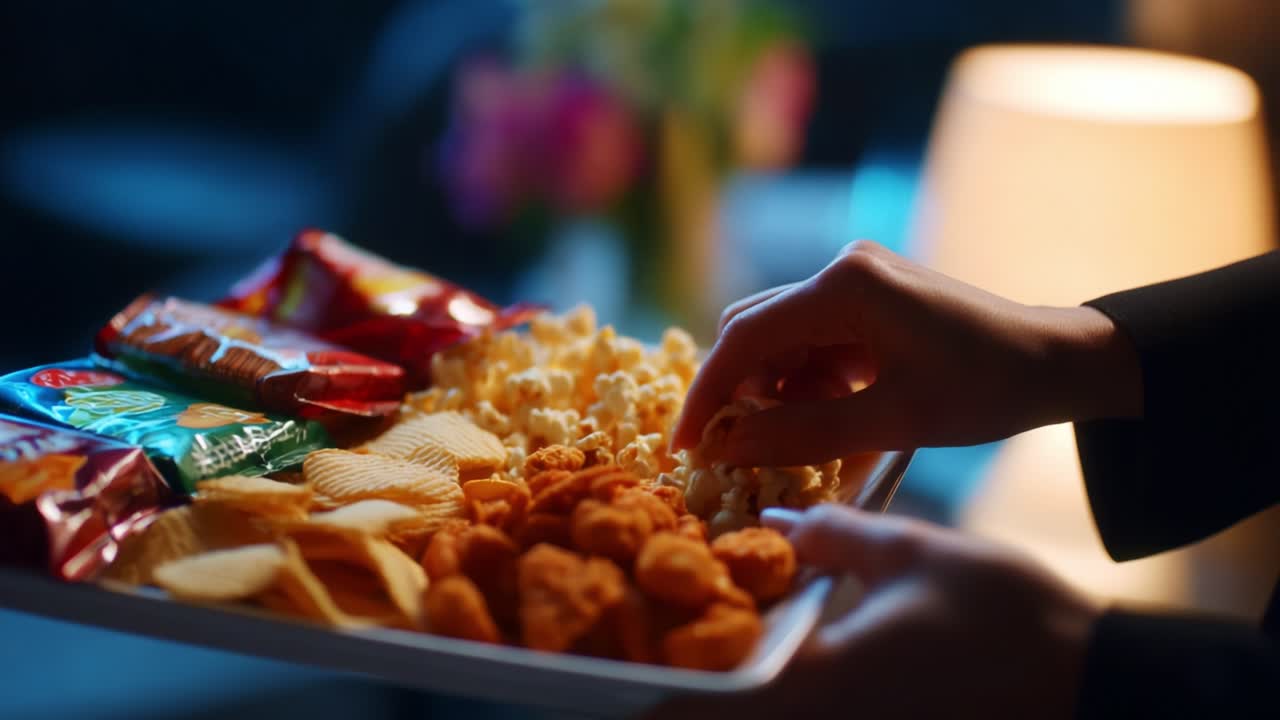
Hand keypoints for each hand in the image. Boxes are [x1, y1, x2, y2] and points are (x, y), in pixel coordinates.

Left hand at [654, 505, 1099, 719]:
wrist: (1089, 679)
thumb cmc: (1006, 617)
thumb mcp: (912, 554)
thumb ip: (833, 536)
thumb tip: (777, 524)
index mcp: (819, 684)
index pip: (706, 708)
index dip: (650, 698)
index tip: (607, 674)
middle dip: (676, 699)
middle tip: (637, 658)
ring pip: (763, 719)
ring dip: (722, 697)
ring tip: (690, 655)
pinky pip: (800, 717)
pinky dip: (767, 696)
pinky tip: (765, 659)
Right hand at [671, 240, 1141, 465]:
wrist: (1057, 362)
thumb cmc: (986, 391)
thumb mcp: (891, 422)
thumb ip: (801, 435)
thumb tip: (727, 449)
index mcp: (844, 286)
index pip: (745, 337)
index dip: (707, 394)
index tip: (685, 445)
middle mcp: (841, 268)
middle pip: (754, 329)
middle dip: (739, 391)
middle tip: (735, 449)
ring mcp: (855, 277)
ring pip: (780, 337)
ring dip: (776, 388)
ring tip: (802, 434)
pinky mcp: (867, 294)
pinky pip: (812, 338)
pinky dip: (806, 379)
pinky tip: (831, 411)